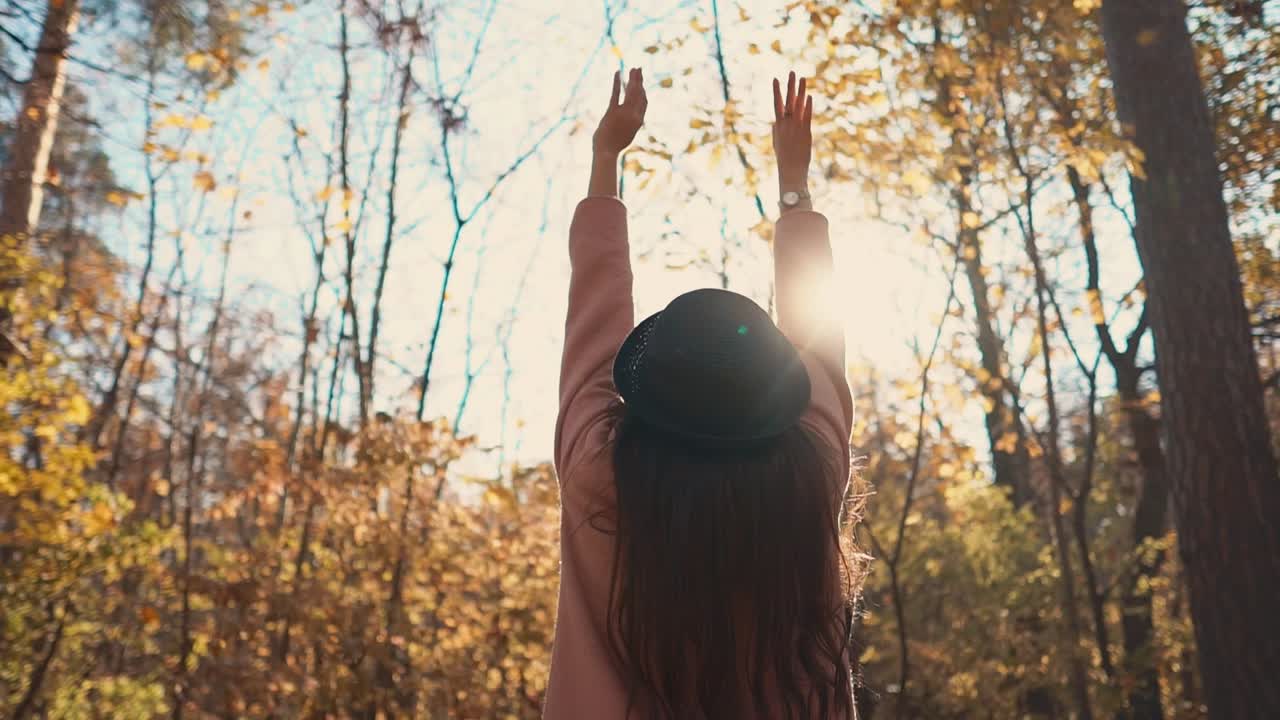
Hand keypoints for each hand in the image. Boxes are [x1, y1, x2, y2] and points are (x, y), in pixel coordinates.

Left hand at [593, 68, 646, 155]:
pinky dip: (616, 82)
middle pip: (639, 93)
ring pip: (630, 91)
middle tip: (639, 68)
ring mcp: (623, 113)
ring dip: (632, 78)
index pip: (644, 102)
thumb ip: (631, 123)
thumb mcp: (627, 134)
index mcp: (638, 121)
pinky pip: (616, 93)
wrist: (606, 152)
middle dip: (639, 80)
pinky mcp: (612, 112)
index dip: (643, 90)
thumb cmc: (614, 145)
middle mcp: (634, 115)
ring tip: (632, 68)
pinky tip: (617, 72)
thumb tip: (632, 118)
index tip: (641, 82)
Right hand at [772, 71, 812, 190]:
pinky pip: (807, 116)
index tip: (775, 79)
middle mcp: (786, 124)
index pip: (776, 104)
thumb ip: (776, 131)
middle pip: (788, 100)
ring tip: (803, 78)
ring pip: (798, 105)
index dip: (776, 91)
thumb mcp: (777, 143)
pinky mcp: (805, 132)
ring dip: (800, 91)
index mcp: (778, 125)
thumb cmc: (784, 158)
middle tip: (791, 72)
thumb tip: (774, 123)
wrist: (790, 170)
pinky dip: (808, 106)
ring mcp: (796, 127)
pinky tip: (809, 96)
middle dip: (789, 86)